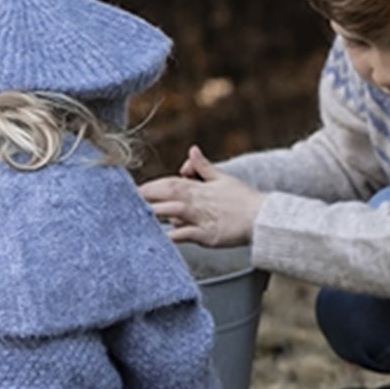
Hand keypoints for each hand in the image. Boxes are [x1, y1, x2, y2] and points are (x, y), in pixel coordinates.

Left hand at [139, 146, 265, 247]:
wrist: (261, 217)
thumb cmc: (241, 198)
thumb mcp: (222, 178)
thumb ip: (203, 167)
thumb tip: (191, 150)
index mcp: (199, 187)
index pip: (170, 183)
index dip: (152, 186)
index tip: (134, 190)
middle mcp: (198, 201)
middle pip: (167, 195)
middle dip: (147, 197)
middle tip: (127, 201)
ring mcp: (202, 219)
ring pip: (174, 212)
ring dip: (156, 213)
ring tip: (138, 215)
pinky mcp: (207, 235)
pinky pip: (186, 235)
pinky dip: (173, 235)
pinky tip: (160, 238)